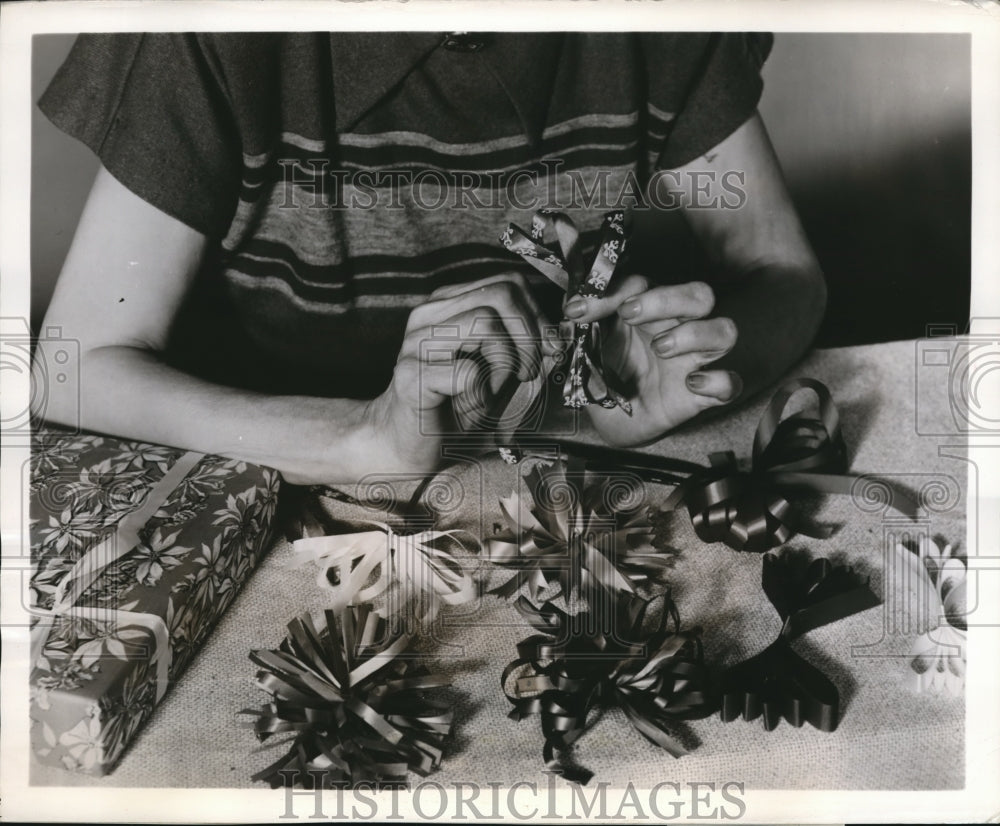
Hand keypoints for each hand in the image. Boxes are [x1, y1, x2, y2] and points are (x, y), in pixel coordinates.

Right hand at [364, 274, 557, 473]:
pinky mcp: (411, 376)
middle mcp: (428, 316)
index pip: (507, 283)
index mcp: (447, 306)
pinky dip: (483, 393)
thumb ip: (526, 352)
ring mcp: (415, 343)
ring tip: (498, 388)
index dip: (537, 314)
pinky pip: (468, 371)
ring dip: (506, 361)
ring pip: (485, 323)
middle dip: (529, 335)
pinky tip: (474, 406)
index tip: (549, 349)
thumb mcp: (499, 376)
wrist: (405, 446)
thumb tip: (558, 339)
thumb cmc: (454, 410)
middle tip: (528, 372)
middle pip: (500, 295)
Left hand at [564, 275, 741, 445]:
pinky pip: (730, 383)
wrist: (616, 420)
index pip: (642, 285)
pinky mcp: (705, 394)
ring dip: (695, 333)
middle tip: (630, 314)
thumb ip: (580, 328)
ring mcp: (695, 360)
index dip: (611, 292)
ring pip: (724, 330)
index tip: (577, 311)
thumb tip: (570, 310)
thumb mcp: (587, 349)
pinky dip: (718, 380)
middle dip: (666, 298)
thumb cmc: (609, 376)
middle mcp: (678, 328)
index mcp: (649, 312)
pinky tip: (692, 383)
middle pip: (698, 295)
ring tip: (660, 348)